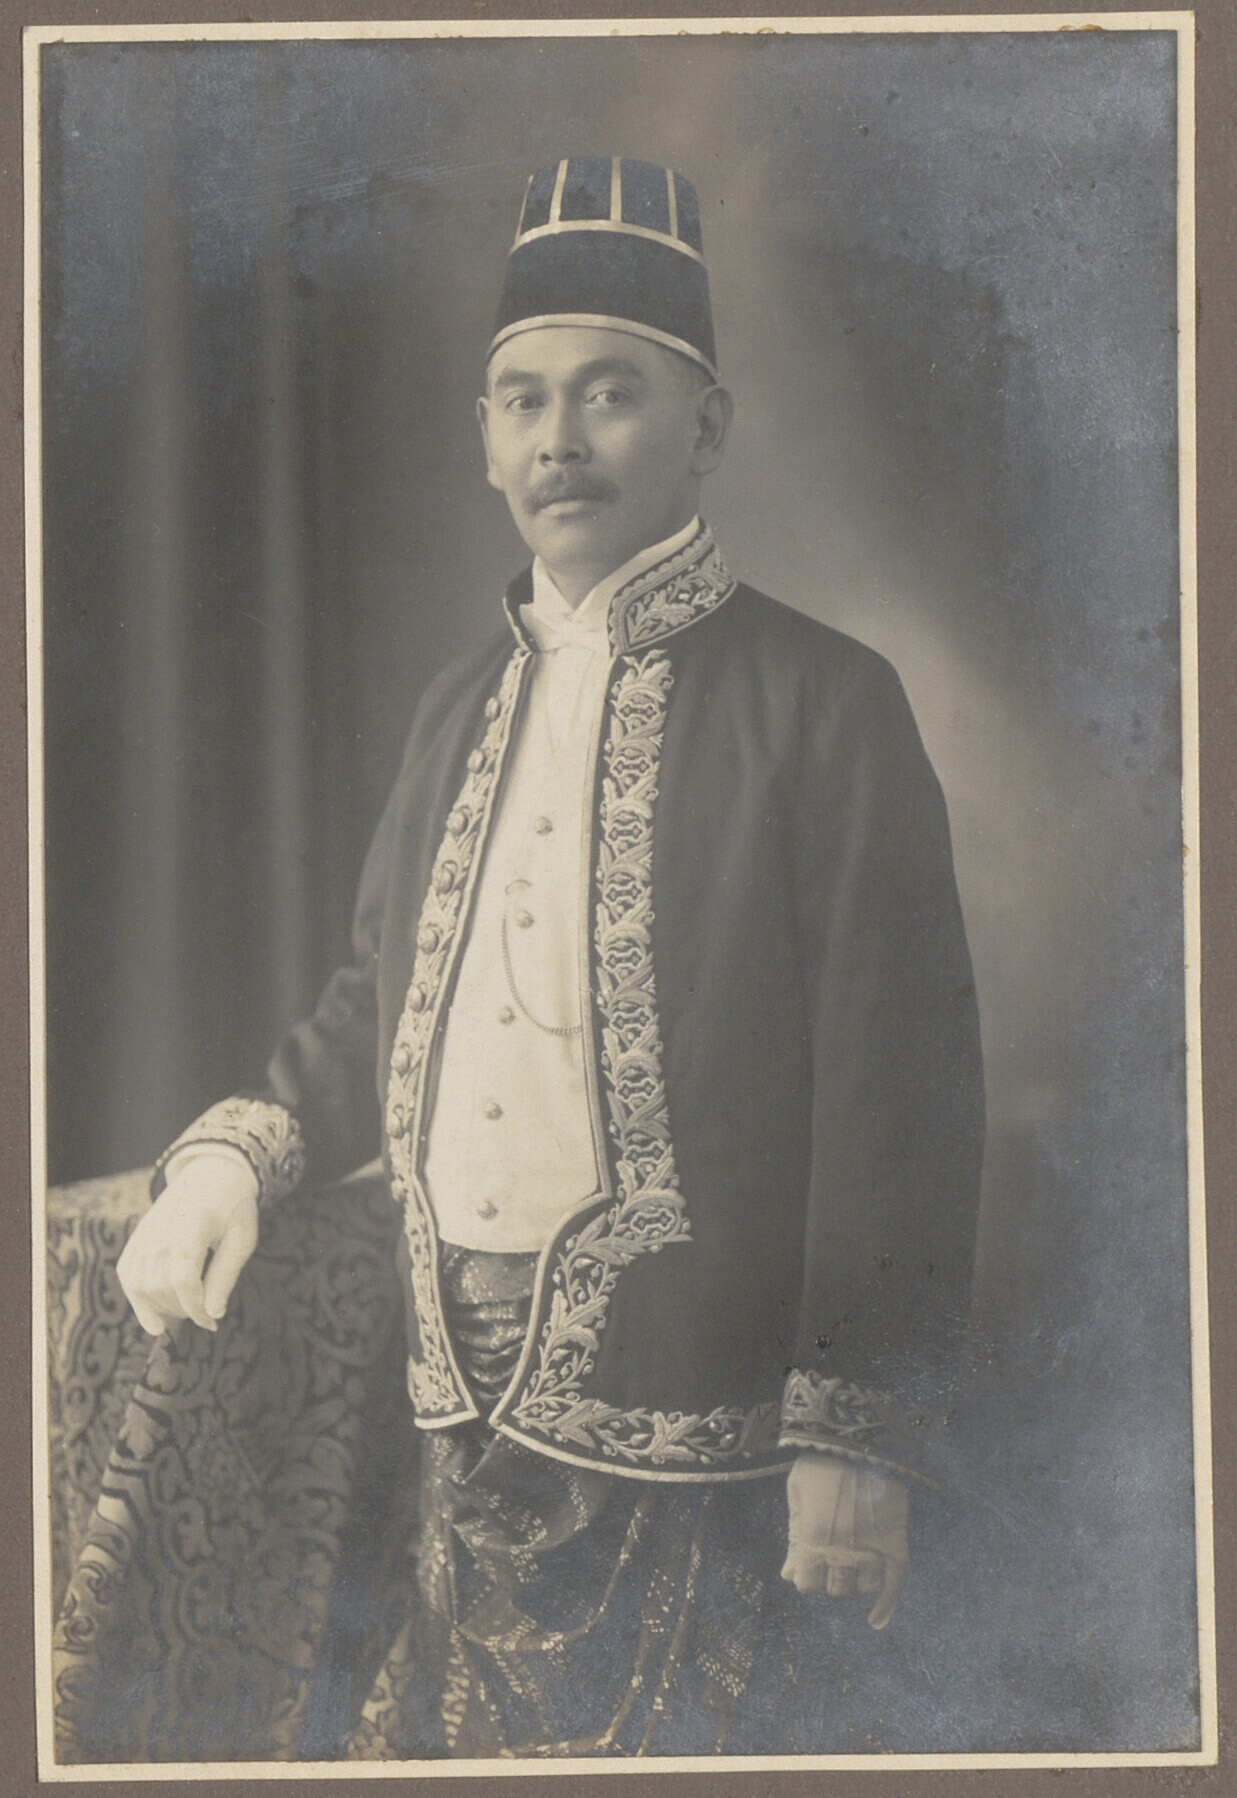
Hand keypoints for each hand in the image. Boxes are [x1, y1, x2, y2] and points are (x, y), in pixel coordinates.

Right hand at [117, 1153, 259, 1335]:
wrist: (209, 1176)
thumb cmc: (231, 1209)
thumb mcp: (242, 1238)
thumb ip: (226, 1275)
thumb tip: (213, 1313)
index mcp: (192, 1227)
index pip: (183, 1279)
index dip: (195, 1308)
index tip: (211, 1322)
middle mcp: (161, 1232)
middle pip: (162, 1287)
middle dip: (184, 1310)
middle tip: (205, 1313)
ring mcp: (144, 1236)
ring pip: (143, 1287)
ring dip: (165, 1309)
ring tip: (188, 1309)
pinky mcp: (135, 1241)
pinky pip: (128, 1277)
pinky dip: (138, 1302)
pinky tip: (155, 1322)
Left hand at [781, 1452, 909, 1628]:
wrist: (859, 1437)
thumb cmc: (819, 1462)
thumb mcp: (796, 1494)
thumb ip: (794, 1536)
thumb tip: (788, 1574)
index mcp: (814, 1538)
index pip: (807, 1584)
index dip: (806, 1576)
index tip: (808, 1566)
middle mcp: (843, 1550)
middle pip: (835, 1590)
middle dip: (830, 1579)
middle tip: (831, 1560)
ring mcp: (872, 1547)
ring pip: (862, 1587)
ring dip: (855, 1582)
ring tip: (851, 1567)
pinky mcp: (895, 1540)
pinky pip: (894, 1581)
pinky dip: (887, 1603)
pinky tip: (876, 1620)